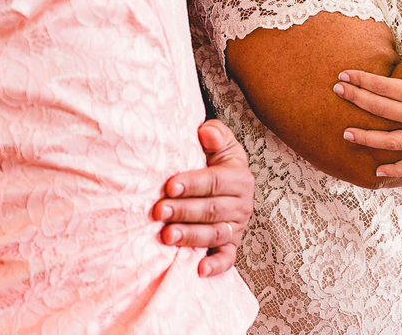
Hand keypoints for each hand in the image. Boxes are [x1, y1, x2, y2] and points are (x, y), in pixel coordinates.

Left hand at [152, 120, 252, 277]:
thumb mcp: (221, 144)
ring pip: (216, 234)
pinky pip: (228, 258)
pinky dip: (215, 265)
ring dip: (191, 236)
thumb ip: (216, 135)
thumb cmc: (217, 162)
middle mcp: (242, 204)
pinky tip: (199, 270)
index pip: (215, 182)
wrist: (228, 184)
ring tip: (167, 236)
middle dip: (184, 211)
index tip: (169, 186)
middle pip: (212, 210)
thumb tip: (206, 131)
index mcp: (239, 178)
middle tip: (159, 211)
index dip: (192, 184)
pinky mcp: (232, 246)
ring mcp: (236, 227)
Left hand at [334, 46, 401, 176]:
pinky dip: (395, 169)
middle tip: (337, 90)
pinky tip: (378, 170)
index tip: (345, 75)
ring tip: (345, 132)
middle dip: (354, 98)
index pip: (384, 86)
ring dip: (364, 136)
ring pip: (388, 141)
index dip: (361, 80)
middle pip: (380, 108)